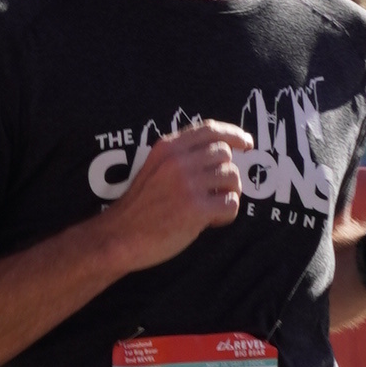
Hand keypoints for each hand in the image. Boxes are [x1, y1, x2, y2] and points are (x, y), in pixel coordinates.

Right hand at [99, 120, 253, 271]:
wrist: (119, 237)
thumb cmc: (139, 207)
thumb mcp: (154, 168)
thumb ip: (180, 157)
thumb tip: (222, 153)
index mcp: (167, 148)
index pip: (210, 130)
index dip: (234, 134)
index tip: (247, 143)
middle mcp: (178, 161)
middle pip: (225, 154)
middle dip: (226, 174)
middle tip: (215, 193)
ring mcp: (187, 184)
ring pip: (232, 177)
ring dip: (228, 194)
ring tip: (211, 208)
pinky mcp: (195, 209)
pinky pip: (231, 204)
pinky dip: (227, 214)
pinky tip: (211, 221)